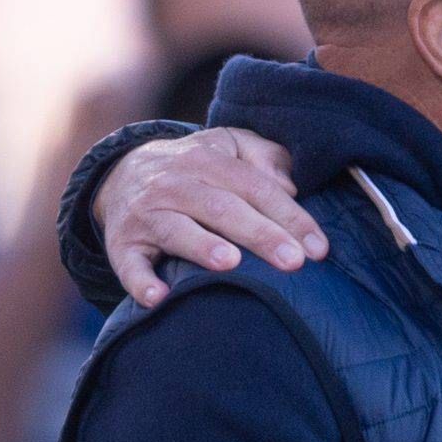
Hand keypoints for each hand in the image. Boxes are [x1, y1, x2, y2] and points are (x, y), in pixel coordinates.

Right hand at [99, 129, 322, 308]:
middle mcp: (175, 184)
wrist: (122, 172)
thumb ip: (264, 155)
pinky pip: (128, 263)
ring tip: (230, 264)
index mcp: (208, 160)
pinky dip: (140, 280)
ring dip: (201, 247)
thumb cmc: (195, 167)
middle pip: (222, 209)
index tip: (318, 248)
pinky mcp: (122, 244)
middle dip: (260, 234)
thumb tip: (290, 184)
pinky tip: (158, 296)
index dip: (290, 216)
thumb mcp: (228, 145)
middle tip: (293, 261)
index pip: (256, 187)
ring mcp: (147, 214)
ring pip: (176, 230)